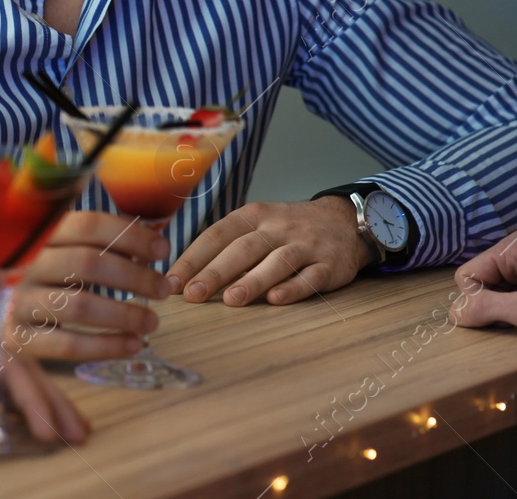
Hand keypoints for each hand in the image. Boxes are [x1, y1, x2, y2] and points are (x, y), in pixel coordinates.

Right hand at [0, 210, 170, 359]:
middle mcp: (25, 263)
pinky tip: (130, 345)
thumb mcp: (48, 241)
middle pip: (89, 265)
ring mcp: (18, 302)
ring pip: (81, 307)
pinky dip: (106, 347)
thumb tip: (152, 233)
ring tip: (151, 321)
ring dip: (125, 315)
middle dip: (136, 278)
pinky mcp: (17, 339)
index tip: (162, 249)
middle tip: (163, 289)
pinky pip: (67, 346)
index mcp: (36, 232)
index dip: (132, 236)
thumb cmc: (26, 268)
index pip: (89, 225)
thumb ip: (91, 235)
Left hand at [0, 319, 89, 456]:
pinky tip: (32, 435)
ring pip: (9, 386)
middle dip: (49, 401)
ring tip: (70, 434)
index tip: (48, 429)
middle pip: (16, 372)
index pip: (3, 366)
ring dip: (38, 408)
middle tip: (79, 434)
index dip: (30, 397)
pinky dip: (14, 417)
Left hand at [166, 197, 370, 305]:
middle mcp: (278, 227)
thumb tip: (183, 274)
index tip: (171, 281)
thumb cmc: (288, 229)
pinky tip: (276, 300)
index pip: (217, 234)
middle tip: (193, 294)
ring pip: (277, 262)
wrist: (345, 221)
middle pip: (243, 248)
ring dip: (253, 281)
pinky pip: (310, 277)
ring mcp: (305, 245)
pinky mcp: (329, 265)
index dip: (193, 257)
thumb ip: (227, 244)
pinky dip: (293, 288)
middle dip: (216, 272)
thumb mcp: (258, 223)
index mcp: (254, 215)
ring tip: (230, 300)